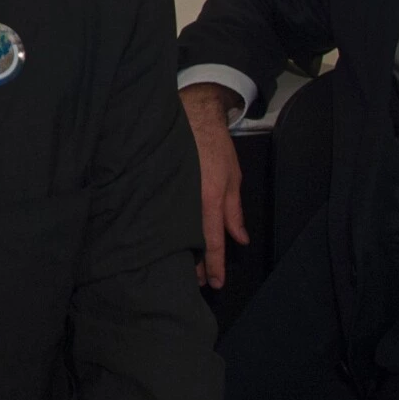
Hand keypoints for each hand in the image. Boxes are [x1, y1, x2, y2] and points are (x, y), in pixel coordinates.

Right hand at [180, 83, 249, 288]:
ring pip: (174, 231)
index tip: (215, 283)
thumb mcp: (233, 178)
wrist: (192, 115)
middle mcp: (188, 201)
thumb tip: (239, 239)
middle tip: (198, 283)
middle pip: (189, 242)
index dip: (214, 265)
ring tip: (183, 269)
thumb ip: (234, 211)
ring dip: (180, 251)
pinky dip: (167, 230)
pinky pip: (164, 214)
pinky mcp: (159, 186)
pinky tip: (167, 240)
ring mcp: (171, 194)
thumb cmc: (216, 146)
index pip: (211, 241)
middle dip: (194, 265)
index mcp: (209, 199)